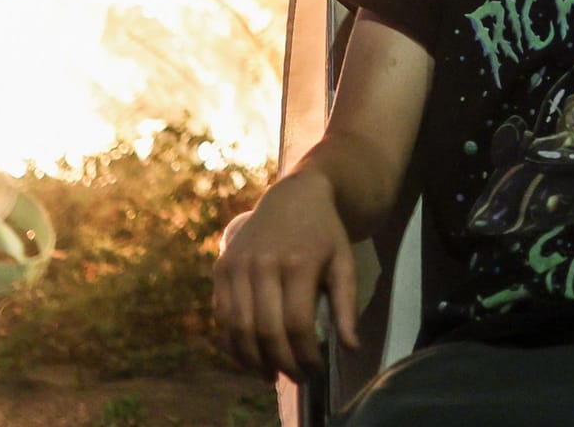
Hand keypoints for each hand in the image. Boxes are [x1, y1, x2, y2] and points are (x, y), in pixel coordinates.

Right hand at [212, 170, 360, 381]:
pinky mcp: (221, 268)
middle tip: (296, 378)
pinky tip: (249, 358)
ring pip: (238, 328)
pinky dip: (232, 343)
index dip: (305, 356)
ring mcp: (237, 265)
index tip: (315, 372)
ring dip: (253, 360)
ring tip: (270, 375)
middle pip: (266, 331)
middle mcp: (262, 264)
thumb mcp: (344, 264)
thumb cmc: (324, 234)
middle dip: (281, 363)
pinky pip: (221, 316)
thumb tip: (351, 349)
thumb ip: (347, 307)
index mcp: (297, 263)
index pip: (297, 325)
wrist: (294, 196)